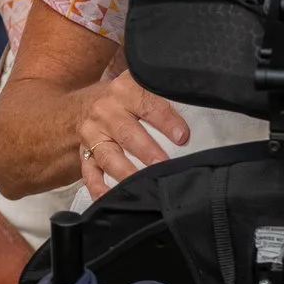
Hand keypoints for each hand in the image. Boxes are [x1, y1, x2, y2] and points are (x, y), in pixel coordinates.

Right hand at [78, 69, 188, 193]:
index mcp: (124, 91)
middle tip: (164, 164)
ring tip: (142, 183)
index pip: (147, 104)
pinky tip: (108, 196)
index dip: (165, 120)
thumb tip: (199, 105)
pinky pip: (89, 172)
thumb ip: (166, 95)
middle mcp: (105, 111)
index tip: (182, 136)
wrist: (92, 103)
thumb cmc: (130, 98)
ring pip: (109, 155)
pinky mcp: (85, 153)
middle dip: (147, 150)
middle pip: (127, 133)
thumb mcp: (144, 86)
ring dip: (126, 171)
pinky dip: (97, 186)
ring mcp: (92, 134)